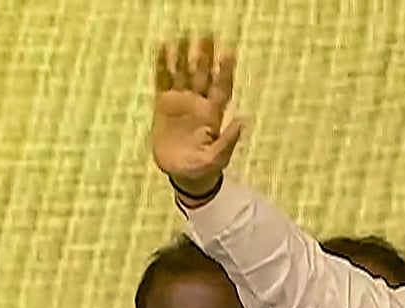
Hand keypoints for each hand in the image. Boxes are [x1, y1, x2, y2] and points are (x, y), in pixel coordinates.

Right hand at [151, 36, 242, 196]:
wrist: (183, 174)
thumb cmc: (203, 168)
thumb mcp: (216, 158)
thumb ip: (228, 141)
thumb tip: (242, 122)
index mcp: (213, 115)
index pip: (221, 88)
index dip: (225, 71)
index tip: (229, 53)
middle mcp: (198, 104)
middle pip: (202, 75)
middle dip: (205, 56)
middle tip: (207, 36)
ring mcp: (181, 102)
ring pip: (183, 73)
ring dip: (184, 56)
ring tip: (184, 37)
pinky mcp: (164, 105)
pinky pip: (162, 81)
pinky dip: (163, 65)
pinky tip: (163, 49)